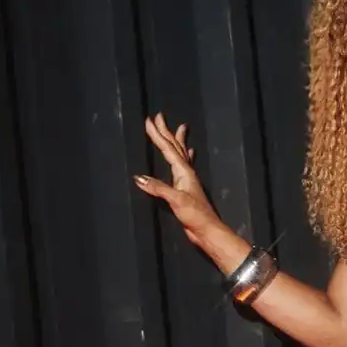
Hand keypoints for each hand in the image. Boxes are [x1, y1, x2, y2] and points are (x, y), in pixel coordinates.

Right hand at [134, 112, 219, 245]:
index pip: (168, 149)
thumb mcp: (176, 200)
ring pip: (180, 155)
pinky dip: (184, 157)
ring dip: (177, 141)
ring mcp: (187, 181)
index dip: (158, 134)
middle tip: (160, 116)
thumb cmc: (195, 215)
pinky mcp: (186, 189)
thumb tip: (139, 178)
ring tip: (179, 128)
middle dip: (167, 132)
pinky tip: (189, 154)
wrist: (207, 231)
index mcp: (184, 172)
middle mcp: (186, 173)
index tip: (150, 120)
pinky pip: (183, 167)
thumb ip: (158, 188)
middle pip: (175, 147)